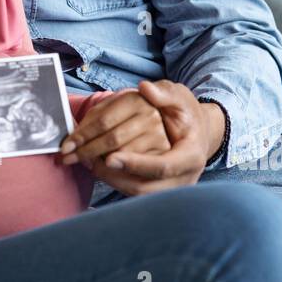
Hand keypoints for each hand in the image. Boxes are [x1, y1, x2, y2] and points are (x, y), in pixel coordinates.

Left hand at [70, 80, 223, 196]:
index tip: (109, 158)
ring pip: (135, 192)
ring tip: (86, 160)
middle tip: (82, 157)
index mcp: (191, 154)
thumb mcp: (180, 97)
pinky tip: (98, 165)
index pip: (163, 166)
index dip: (136, 164)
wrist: (199, 134)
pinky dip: (113, 180)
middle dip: (110, 172)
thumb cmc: (187, 114)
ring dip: (108, 177)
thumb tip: (145, 89)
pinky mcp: (160, 192)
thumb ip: (164, 93)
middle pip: (143, 184)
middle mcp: (183, 177)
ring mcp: (172, 188)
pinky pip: (133, 192)